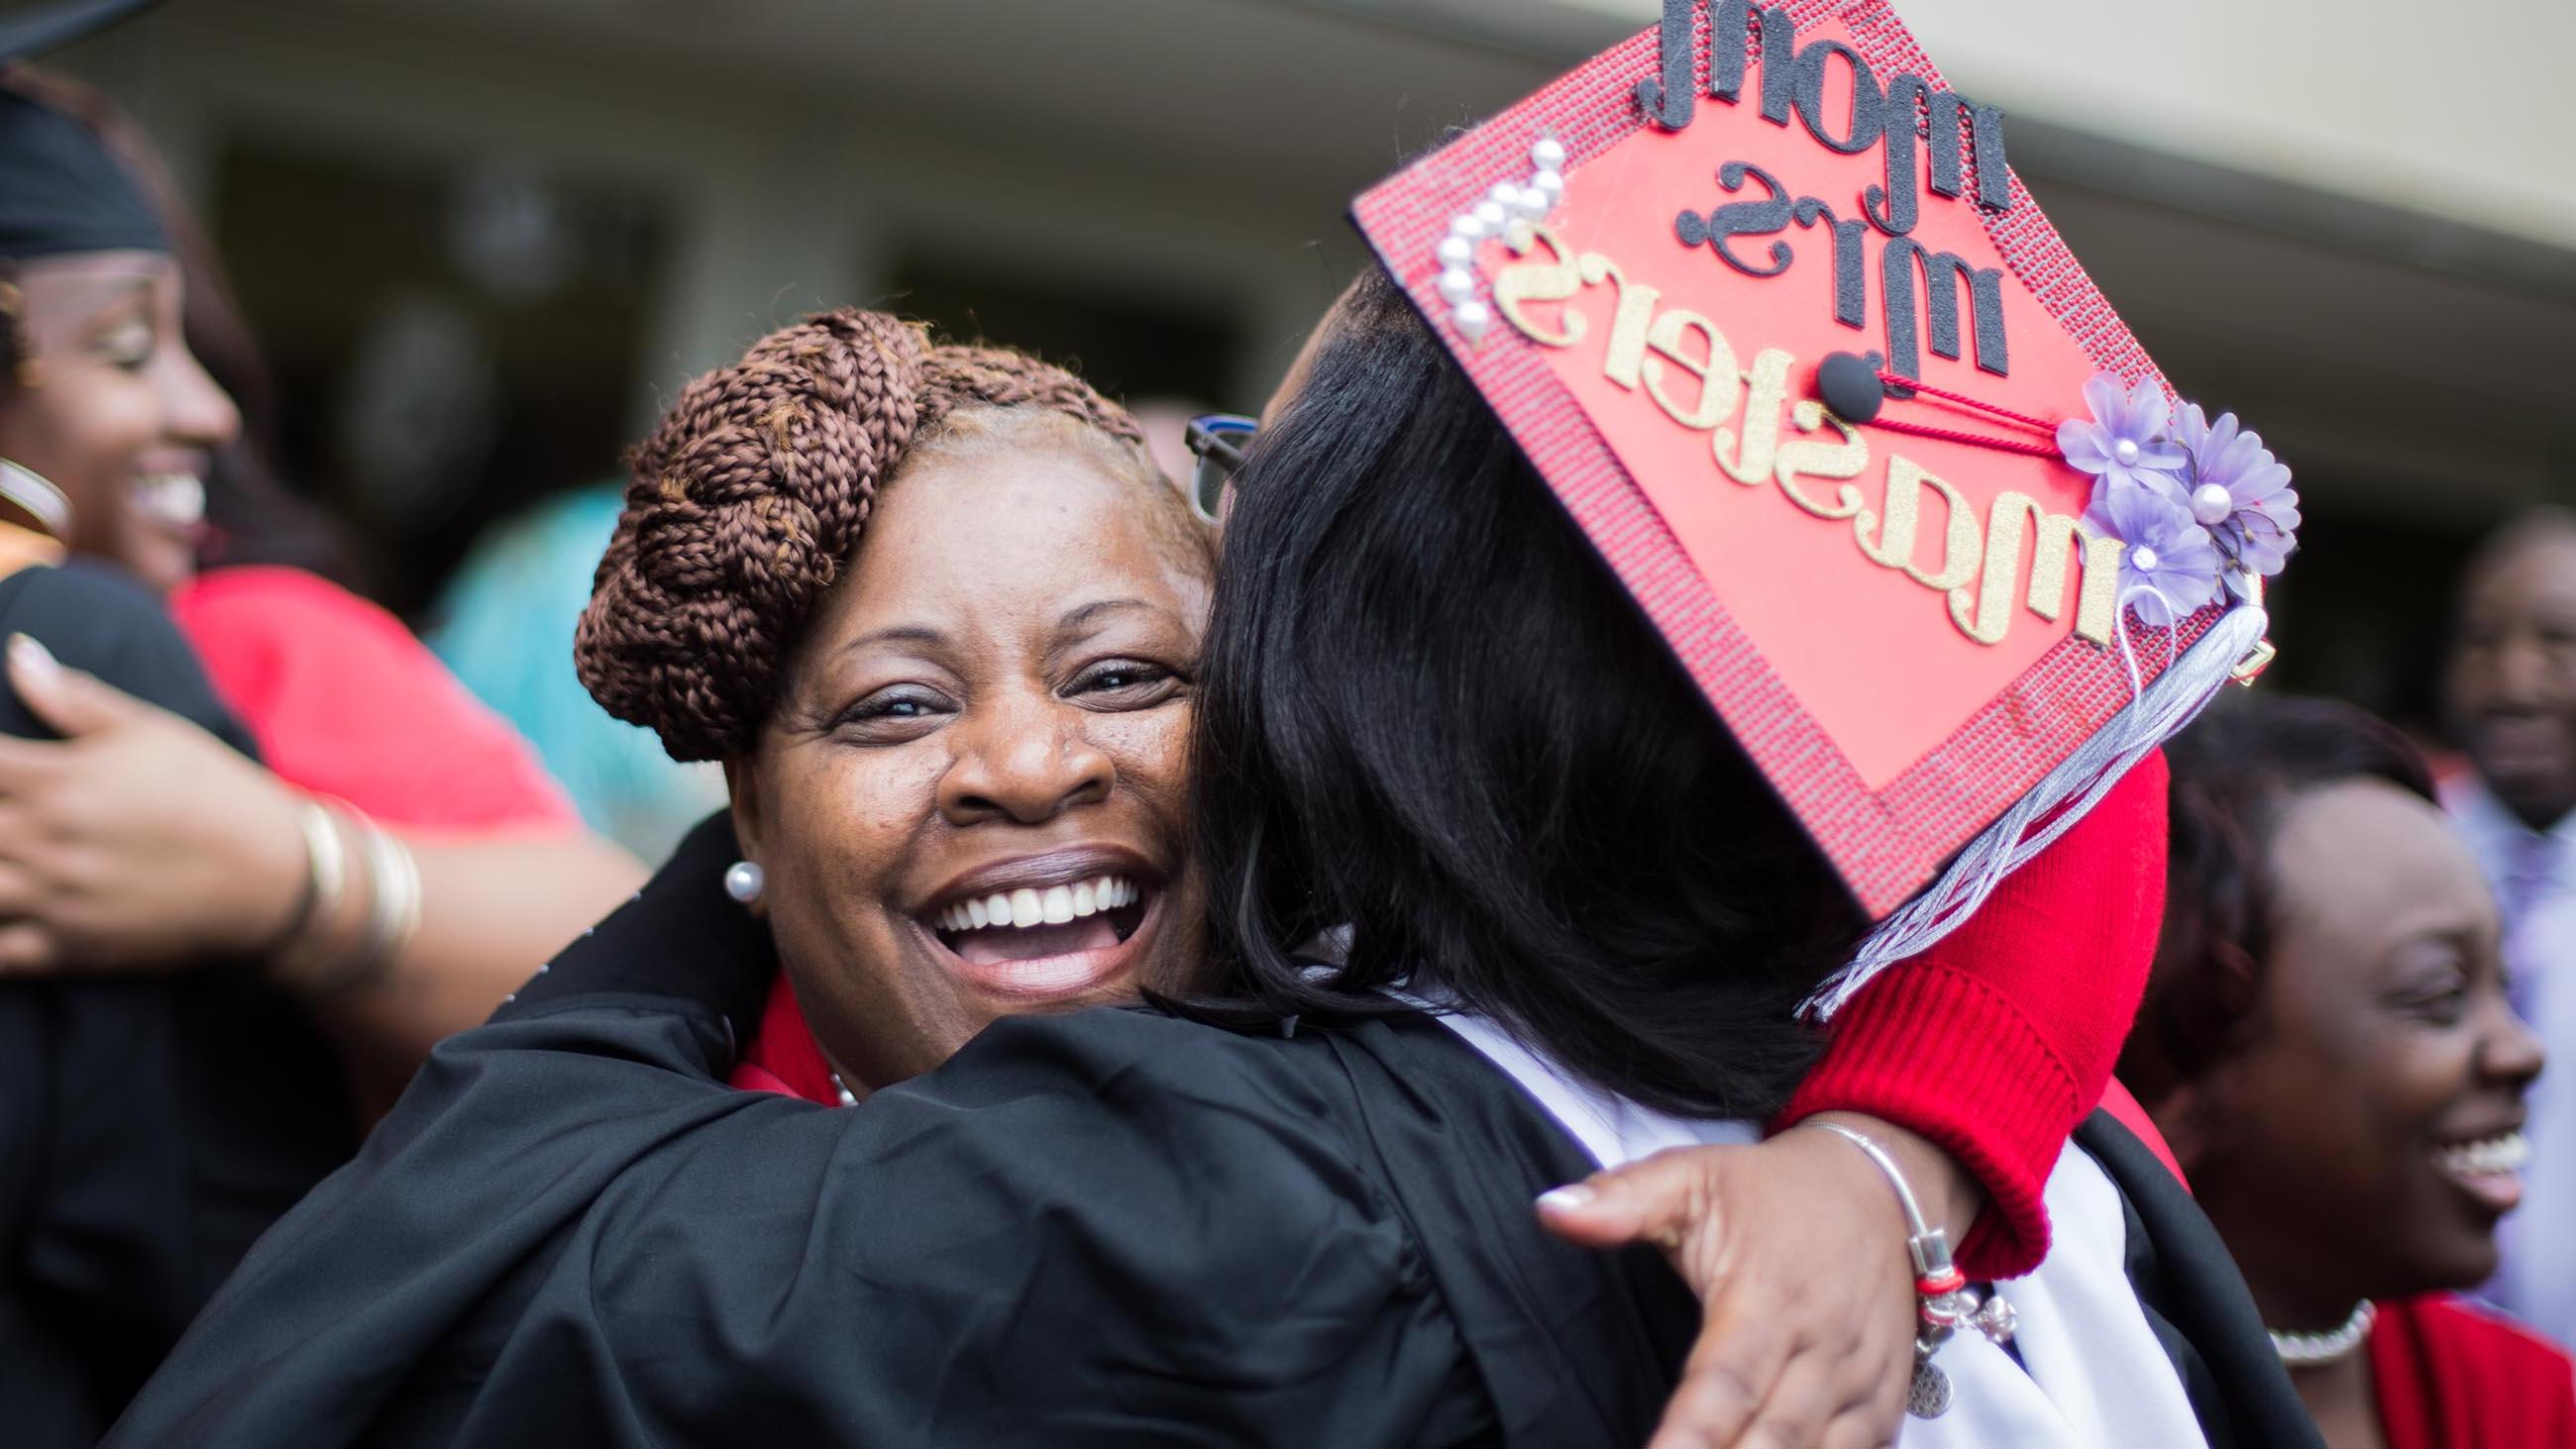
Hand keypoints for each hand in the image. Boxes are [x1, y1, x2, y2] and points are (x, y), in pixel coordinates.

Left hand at [0, 633, 308, 971]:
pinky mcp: (70, 949)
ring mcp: (55, 900)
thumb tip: (18, 652)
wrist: (276, 876)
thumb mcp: (153, 731)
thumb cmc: (215, 792)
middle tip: (0, 811)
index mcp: (59, 781)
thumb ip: (75, 699)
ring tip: (0, 853)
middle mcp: (46, 841)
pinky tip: (2, 909)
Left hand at [1538, 1113, 1978, 1448]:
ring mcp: (1861, 1378)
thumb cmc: (1771, 1192)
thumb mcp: (1692, 1177)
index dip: (1689, 1437)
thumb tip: (1551, 1211)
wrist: (1880, 1184)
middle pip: (1775, 1439)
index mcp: (1765, 1296)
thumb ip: (1622, 1200)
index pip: (1724, 1382)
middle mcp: (1821, 1345)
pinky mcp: (1884, 1402)